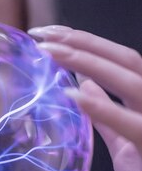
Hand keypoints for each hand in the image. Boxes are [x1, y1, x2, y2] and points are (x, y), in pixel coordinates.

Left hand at [28, 25, 141, 170]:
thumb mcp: (123, 137)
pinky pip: (129, 124)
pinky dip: (102, 107)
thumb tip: (81, 83)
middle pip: (123, 59)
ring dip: (86, 62)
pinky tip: (71, 93)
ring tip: (49, 53)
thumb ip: (105, 111)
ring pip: (128, 80)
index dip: (85, 42)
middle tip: (41, 34)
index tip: (48, 33)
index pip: (119, 58)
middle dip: (81, 42)